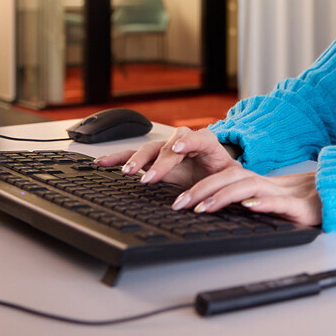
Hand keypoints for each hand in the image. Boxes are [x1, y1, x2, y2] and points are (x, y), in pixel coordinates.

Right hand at [95, 126, 239, 188]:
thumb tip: (220, 197)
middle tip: (150, 177)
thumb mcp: (231, 177)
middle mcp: (184, 142)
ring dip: (138, 160)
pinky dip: (119, 158)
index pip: (199, 137)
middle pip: (170, 145)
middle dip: (159, 161)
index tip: (178, 148)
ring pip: (151, 149)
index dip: (188, 142)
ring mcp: (167, 149)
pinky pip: (135, 155)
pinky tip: (103, 162)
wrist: (217, 171)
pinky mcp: (154, 158)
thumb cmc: (223, 174)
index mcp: (208, 143)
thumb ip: (226, 184)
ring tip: (128, 171)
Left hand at [172, 166, 321, 226]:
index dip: (199, 185)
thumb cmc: (301, 202)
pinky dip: (264, 202)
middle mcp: (265, 184)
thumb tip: (211, 208)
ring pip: (248, 187)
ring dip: (224, 196)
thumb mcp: (267, 202)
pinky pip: (279, 202)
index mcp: (256, 182)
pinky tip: (250, 205)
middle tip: (178, 204)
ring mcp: (282, 193)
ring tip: (204, 207)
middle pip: (229, 178)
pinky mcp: (299, 206)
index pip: (223, 178)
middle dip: (201, 190)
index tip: (177, 199)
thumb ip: (245, 202)